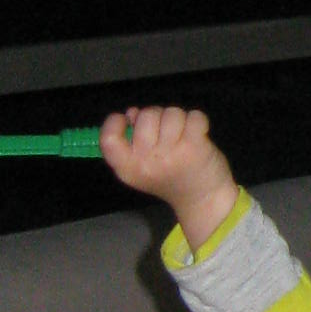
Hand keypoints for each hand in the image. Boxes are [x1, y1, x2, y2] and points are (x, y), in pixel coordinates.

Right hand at [102, 105, 239, 246]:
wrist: (201, 198)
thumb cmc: (169, 176)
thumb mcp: (142, 165)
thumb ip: (132, 139)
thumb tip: (132, 112)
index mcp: (127, 168)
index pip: (109, 138)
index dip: (115, 122)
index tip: (128, 121)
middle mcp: (146, 163)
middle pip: (145, 116)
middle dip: (157, 116)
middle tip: (165, 132)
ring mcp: (170, 155)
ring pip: (171, 113)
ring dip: (179, 119)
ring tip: (182, 135)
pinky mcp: (193, 148)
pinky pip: (194, 116)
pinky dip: (198, 120)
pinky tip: (197, 134)